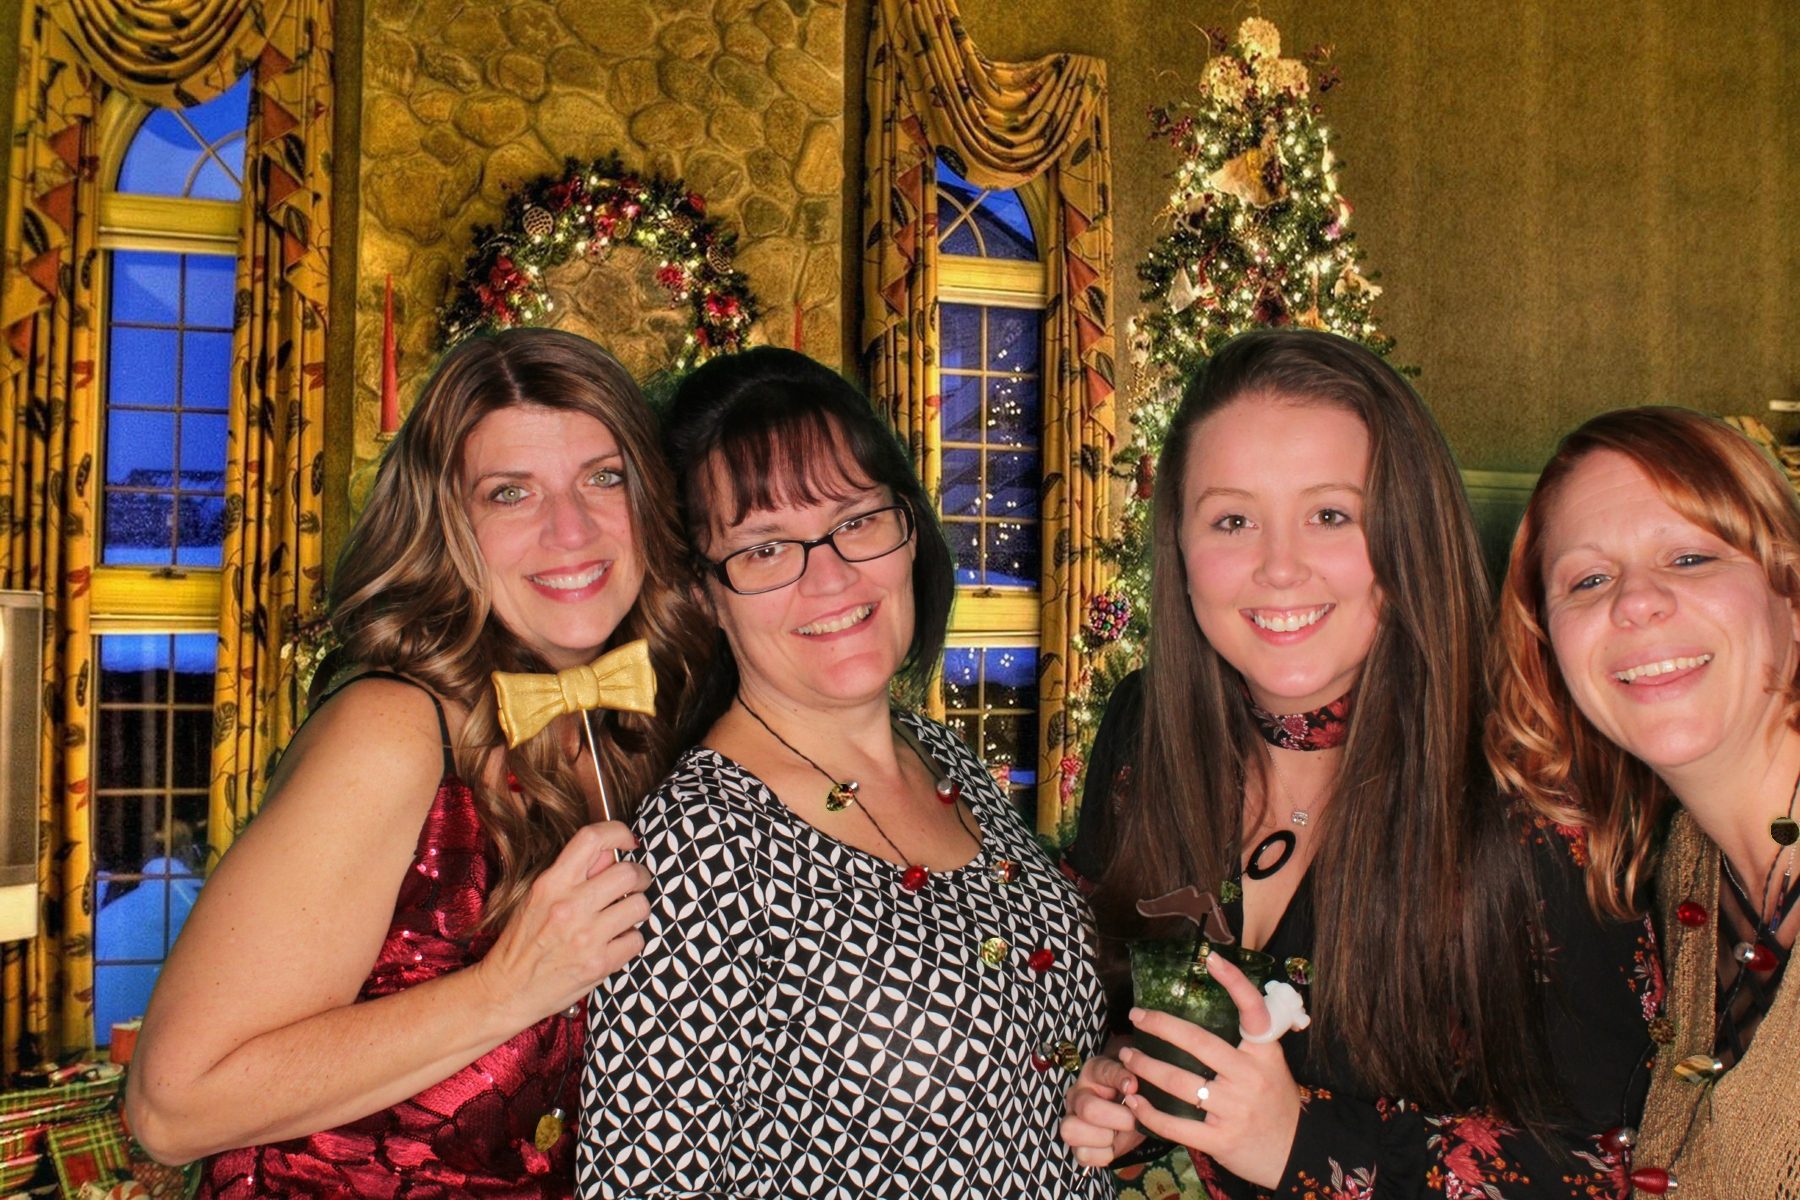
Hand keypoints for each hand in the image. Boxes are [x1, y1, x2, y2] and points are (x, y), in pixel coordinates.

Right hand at [472, 821, 650, 1028]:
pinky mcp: (599, 964)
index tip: (627, 842)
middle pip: (628, 872)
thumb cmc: (522, 942)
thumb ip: (573, 874)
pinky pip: (637, 939)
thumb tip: (609, 854)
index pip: (592, 839)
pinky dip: (630, 940)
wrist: (507, 990)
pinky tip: (614, 942)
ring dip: (636, 909)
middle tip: (634, 884)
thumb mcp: (537, 898)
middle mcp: (570, 906)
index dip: (618, 833)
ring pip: (640, 905)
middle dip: (638, 876)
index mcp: (551, 883)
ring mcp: (586, 936)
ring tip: (622, 916)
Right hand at [1060, 1053, 1144, 1167]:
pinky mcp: (1075, 1145)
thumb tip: (1131, 1086)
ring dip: (1104, 1137)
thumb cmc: (1131, 1098)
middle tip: (1134, 1121)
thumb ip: (1136, 1080)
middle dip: (1118, 1119)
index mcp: (1093, 1072)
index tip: (1133, 1086)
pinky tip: (1112, 1145)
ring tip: (1118, 1134)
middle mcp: (1077, 1095)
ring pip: (1071, 1131)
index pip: (1103, 1070)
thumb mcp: (1136, 1085)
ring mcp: (1071, 1120)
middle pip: (1088, 1108)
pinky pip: (1082, 1154)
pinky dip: (1102, 1155)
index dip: (1120, 1078)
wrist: (1130, 1118)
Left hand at [1118, 953, 1301, 1189]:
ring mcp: (1234, 1110)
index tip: (1211, 958)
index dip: (1234, 982)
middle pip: (1198, 1043)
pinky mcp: (1220, 1139)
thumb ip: (1247, 1042)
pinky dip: (1148, 1112)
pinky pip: (1175, 1124)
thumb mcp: (1271, 1065)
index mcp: (1264, 1054)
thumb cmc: (1274, 1102)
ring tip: (1128, 1055)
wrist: (1295, 1154)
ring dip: (1145, 1066)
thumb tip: (1214, 1004)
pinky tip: (1134, 1102)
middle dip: (1160, 1025)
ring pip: (1177, 1081)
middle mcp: (1249, 1078)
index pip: (1253, 1011)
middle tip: (1137, 1016)